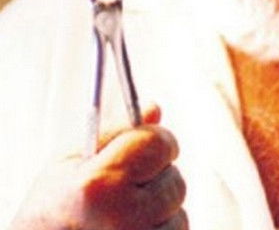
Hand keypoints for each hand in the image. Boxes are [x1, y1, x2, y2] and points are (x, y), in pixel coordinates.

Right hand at [10, 105, 186, 229]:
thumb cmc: (51, 212)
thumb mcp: (68, 162)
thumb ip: (115, 132)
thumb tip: (154, 109)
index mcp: (99, 184)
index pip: (158, 143)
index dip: (155, 140)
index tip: (147, 147)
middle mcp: (121, 217)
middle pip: (175, 179)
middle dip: (157, 178)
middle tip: (126, 189)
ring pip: (179, 212)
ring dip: (161, 209)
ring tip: (124, 216)